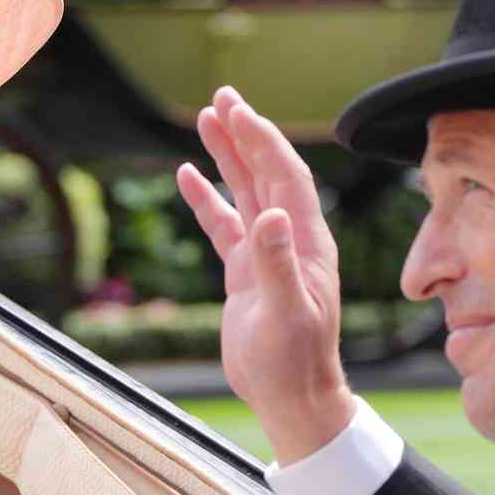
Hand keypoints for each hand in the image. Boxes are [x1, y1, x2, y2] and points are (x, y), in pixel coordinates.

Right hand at [175, 86, 356, 465]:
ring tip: (205, 120)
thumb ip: (277, 264)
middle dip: (245, 134)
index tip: (239, 112)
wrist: (291, 397)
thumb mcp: (286, 313)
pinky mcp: (245, 273)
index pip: (285, 178)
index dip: (264, 142)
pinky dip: (207, 199)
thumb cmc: (294, 361)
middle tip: (222, 97)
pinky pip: (224, 225)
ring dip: (227, 156)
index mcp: (307, 242)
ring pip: (244, 192)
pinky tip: (187, 175)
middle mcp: (290, 239)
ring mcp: (266, 253)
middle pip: (266, 172)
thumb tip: (268, 217)